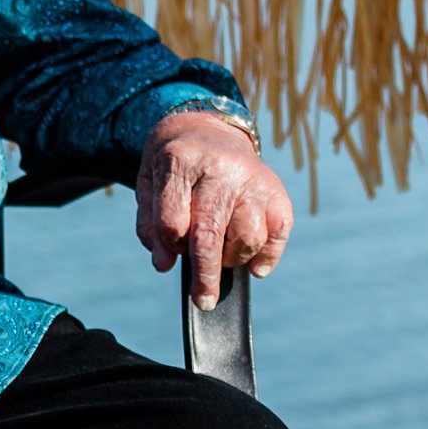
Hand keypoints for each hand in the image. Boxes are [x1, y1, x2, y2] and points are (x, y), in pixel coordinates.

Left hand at [135, 110, 293, 309]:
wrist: (207, 127)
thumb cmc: (173, 164)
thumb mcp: (149, 184)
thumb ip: (151, 225)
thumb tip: (164, 264)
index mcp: (181, 162)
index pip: (172, 222)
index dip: (169, 245)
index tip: (170, 255)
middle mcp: (220, 168)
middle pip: (210, 235)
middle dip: (205, 275)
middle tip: (202, 301)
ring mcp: (253, 179)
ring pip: (247, 238)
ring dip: (233, 259)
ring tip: (221, 255)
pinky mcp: (277, 190)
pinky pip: (279, 233)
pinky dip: (268, 256)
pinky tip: (254, 266)